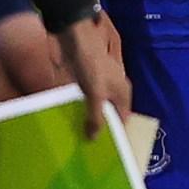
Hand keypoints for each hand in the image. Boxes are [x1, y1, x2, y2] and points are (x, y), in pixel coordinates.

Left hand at [54, 15, 132, 137]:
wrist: (73, 37)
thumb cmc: (91, 63)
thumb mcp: (95, 92)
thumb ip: (95, 116)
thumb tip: (93, 139)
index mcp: (122, 93)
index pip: (122, 121)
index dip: (115, 135)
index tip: (104, 151)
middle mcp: (112, 91)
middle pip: (108, 116)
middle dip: (98, 129)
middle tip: (85, 148)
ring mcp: (96, 86)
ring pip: (93, 109)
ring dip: (84, 120)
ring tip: (73, 138)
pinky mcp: (81, 82)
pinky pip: (80, 102)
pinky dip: (74, 110)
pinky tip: (65, 121)